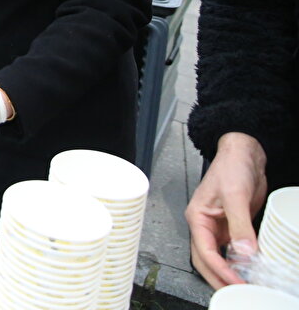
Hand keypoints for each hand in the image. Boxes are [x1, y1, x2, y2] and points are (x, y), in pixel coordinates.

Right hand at [185, 132, 267, 288]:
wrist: (246, 155)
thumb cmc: (230, 167)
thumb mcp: (235, 195)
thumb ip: (239, 225)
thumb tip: (244, 251)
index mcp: (197, 218)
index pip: (204, 251)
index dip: (219, 269)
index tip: (235, 282)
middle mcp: (206, 226)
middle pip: (207, 261)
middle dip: (220, 279)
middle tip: (238, 293)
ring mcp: (220, 228)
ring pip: (220, 259)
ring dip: (230, 274)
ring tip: (245, 286)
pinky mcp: (235, 228)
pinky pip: (235, 252)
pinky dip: (241, 264)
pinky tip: (251, 271)